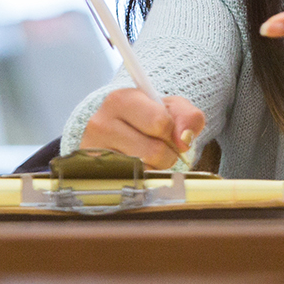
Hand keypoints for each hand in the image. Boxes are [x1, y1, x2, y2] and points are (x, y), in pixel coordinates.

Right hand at [79, 89, 204, 168]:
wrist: (119, 132)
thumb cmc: (149, 117)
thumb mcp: (172, 108)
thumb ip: (189, 117)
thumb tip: (184, 140)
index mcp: (121, 99)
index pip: (160, 122)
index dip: (173, 131)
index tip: (169, 129)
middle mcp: (101, 123)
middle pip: (155, 151)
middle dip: (168, 152)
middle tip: (159, 145)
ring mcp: (94, 151)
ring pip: (144, 170)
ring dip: (156, 167)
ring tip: (147, 155)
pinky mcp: (94, 173)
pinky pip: (132, 183)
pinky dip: (142, 178)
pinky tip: (135, 166)